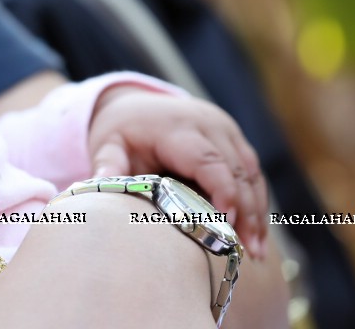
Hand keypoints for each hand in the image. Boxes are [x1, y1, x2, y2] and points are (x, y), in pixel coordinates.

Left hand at [87, 85, 268, 258]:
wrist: (135, 104)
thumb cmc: (122, 131)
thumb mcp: (108, 144)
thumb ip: (107, 163)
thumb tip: (97, 184)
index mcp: (177, 127)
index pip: (206, 159)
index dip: (222, 190)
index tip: (226, 222)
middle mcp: (208, 124)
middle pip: (236, 170)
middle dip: (246, 211)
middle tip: (249, 251)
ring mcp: (225, 129)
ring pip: (251, 173)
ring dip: (257, 211)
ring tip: (256, 250)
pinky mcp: (234, 138)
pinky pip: (252, 171)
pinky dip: (257, 201)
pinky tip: (256, 232)